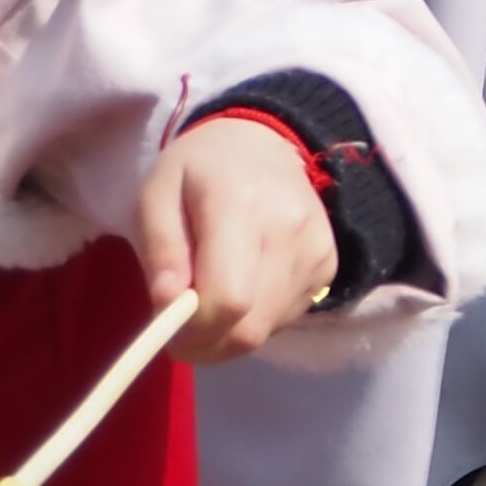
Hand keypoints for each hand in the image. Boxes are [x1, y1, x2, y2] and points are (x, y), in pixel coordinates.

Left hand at [136, 114, 337, 362]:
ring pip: (266, 329)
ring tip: (211, 299)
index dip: (193, 331)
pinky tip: (244, 286)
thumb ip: (160, 248)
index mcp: (241, 206)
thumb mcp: (156, 196)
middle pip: (250, 327)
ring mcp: (316, 248)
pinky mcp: (329, 263)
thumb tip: (167, 302)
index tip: (167, 328)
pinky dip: (256, 318)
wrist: (261, 142)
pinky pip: (285, 318)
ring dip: (229, 333)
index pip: (229, 300)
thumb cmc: (198, 170)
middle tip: (181, 328)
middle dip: (207, 344)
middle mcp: (290, 230)